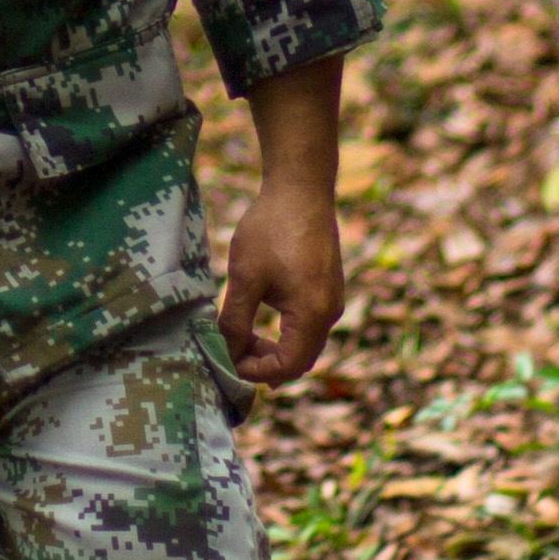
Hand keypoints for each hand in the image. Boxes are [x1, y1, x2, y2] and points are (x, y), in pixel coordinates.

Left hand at [220, 170, 347, 389]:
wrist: (301, 188)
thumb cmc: (272, 229)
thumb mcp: (245, 277)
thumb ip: (235, 320)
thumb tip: (226, 353)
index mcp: (313, 314)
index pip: (288, 365)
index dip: (256, 371)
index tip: (228, 359)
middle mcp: (330, 312)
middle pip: (301, 360)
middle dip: (265, 364)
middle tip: (233, 353)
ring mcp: (332, 300)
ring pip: (305, 344)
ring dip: (275, 348)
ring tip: (242, 338)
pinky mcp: (328, 288)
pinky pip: (309, 325)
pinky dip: (285, 333)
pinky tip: (259, 318)